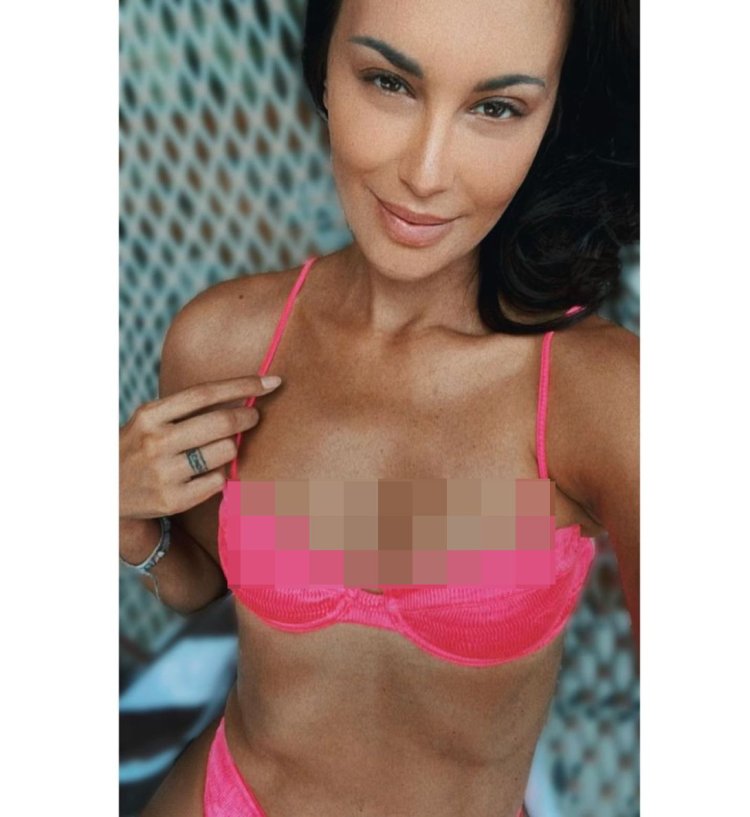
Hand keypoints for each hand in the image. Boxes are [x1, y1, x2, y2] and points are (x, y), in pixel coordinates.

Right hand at [119, 375, 281, 519]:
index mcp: (150, 415)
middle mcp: (155, 442)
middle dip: (248, 416)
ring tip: (222, 448)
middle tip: (254, 416)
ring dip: (233, 447)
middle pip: (221, 422)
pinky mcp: (173, 500)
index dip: (243, 386)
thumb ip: (185, 410)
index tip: (271, 382)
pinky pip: (219, 480)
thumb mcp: (149, 420)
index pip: (205, 393)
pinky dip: (221, 475)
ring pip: (226, 451)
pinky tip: (208, 474)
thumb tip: (241, 396)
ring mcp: (164, 473)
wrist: (105, 493)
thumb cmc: (139, 448)